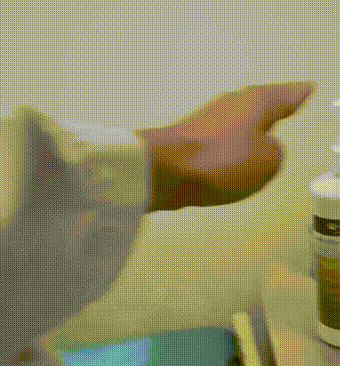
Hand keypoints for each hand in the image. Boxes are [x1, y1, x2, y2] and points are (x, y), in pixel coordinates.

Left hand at [138, 81, 314, 210]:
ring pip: (237, 123)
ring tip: (257, 139)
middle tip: (281, 111)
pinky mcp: (189, 140)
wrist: (165, 172)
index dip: (296, 96)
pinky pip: (219, 142)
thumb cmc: (221, 162)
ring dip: (246, 130)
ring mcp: (207, 120)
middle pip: (258, 105)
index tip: (302, 92)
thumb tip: (261, 150)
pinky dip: (227, 148)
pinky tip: (229, 159)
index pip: (285, 96)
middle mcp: (232, 104)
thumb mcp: (267, 162)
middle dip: (269, 110)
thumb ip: (274, 153)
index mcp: (256, 102)